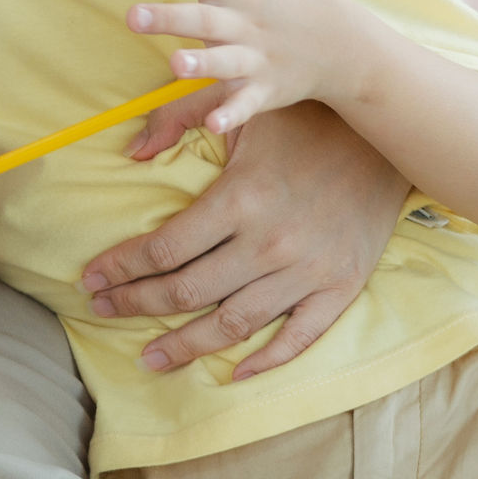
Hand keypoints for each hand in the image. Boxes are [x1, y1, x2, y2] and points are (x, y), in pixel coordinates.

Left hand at [78, 102, 408, 377]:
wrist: (387, 136)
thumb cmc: (304, 119)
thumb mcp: (239, 106)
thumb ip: (176, 118)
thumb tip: (130, 153)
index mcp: (240, 199)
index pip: (164, 249)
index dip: (120, 268)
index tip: (90, 279)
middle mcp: (269, 244)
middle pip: (187, 291)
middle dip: (136, 305)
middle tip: (102, 312)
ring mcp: (306, 271)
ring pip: (233, 323)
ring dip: (186, 345)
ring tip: (151, 357)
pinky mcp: (340, 287)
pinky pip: (299, 337)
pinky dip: (266, 360)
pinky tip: (232, 371)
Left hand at [124, 0, 368, 137]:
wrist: (347, 48)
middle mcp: (246, 24)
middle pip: (204, 20)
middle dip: (170, 18)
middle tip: (132, 15)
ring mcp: (257, 59)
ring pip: (223, 63)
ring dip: (201, 65)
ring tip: (173, 65)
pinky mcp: (265, 91)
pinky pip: (246, 104)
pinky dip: (231, 114)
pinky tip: (211, 126)